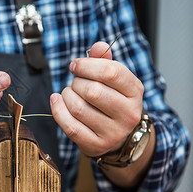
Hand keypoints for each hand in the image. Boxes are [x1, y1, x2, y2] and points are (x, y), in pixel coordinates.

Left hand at [50, 42, 143, 156]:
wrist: (117, 136)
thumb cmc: (111, 101)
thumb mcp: (114, 80)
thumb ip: (104, 60)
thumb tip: (98, 46)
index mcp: (135, 91)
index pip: (111, 72)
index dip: (87, 65)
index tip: (75, 66)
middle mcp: (128, 114)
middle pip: (92, 91)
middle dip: (76, 82)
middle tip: (75, 83)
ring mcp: (113, 132)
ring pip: (79, 108)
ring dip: (67, 96)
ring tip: (69, 93)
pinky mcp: (95, 145)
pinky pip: (70, 126)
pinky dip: (58, 110)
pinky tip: (57, 101)